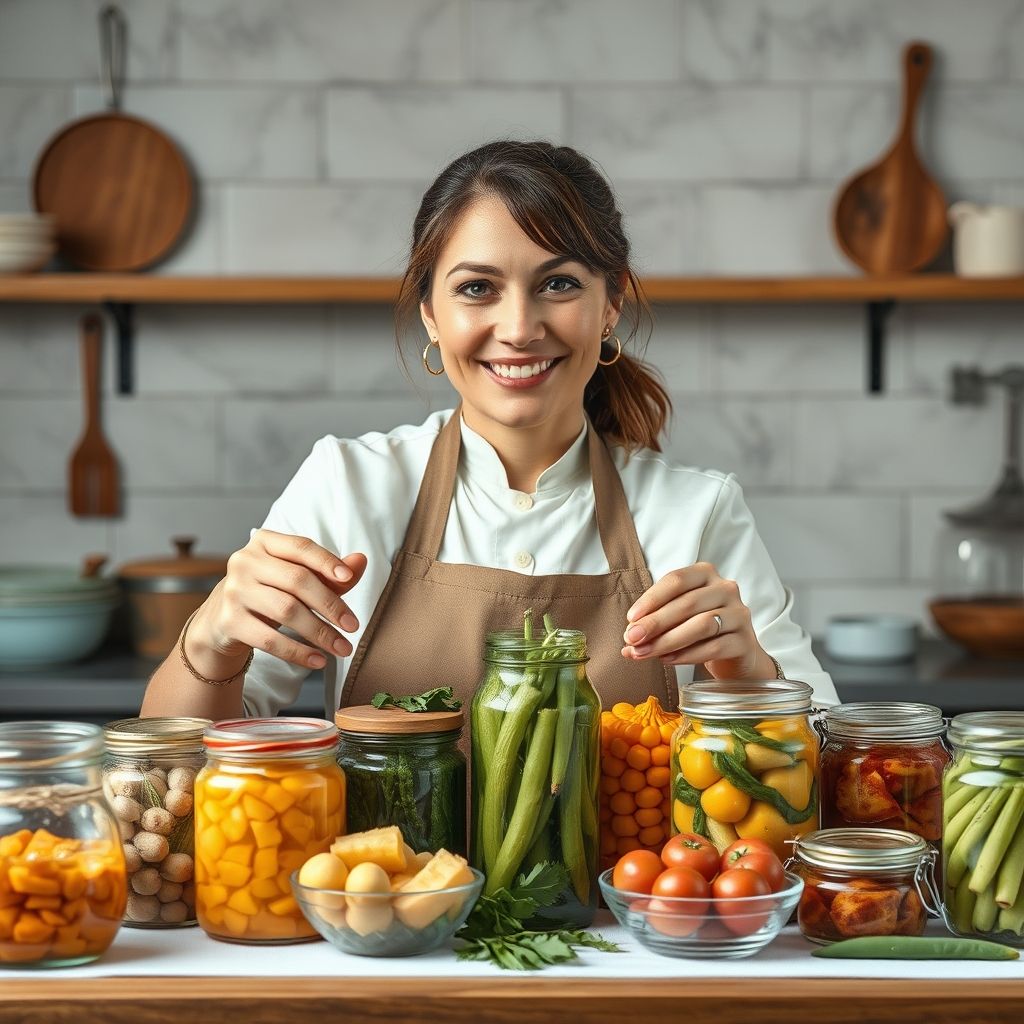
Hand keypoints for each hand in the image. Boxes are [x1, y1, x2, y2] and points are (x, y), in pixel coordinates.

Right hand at [189, 530, 367, 670]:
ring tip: (342, 648)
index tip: (349, 577)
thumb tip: (361, 561)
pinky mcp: (229, 621)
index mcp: (264, 542)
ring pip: (286, 611)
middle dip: (331, 605)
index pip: (301, 547)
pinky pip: (270, 639)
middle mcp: (244, 561)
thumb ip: (330, 572)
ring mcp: (234, 591)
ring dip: (320, 633)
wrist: (222, 620)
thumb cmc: (269, 593)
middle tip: (353, 626)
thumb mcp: (298, 579)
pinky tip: (318, 660)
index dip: (326, 561)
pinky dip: (298, 652)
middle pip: (298, 580)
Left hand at [620, 562, 775, 680]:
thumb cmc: (698, 628)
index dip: (651, 599)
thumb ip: (654, 621)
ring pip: (702, 625)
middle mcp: (725, 588)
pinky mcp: (745, 641)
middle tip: (632, 639)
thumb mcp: (677, 617)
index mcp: (705, 573)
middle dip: (655, 623)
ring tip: (645, 653)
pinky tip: (668, 660)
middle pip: (687, 604)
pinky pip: (715, 647)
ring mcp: (739, 614)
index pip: (676, 580)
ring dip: (668, 641)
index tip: (630, 618)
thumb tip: (628, 639)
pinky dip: (687, 655)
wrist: (734, 653)